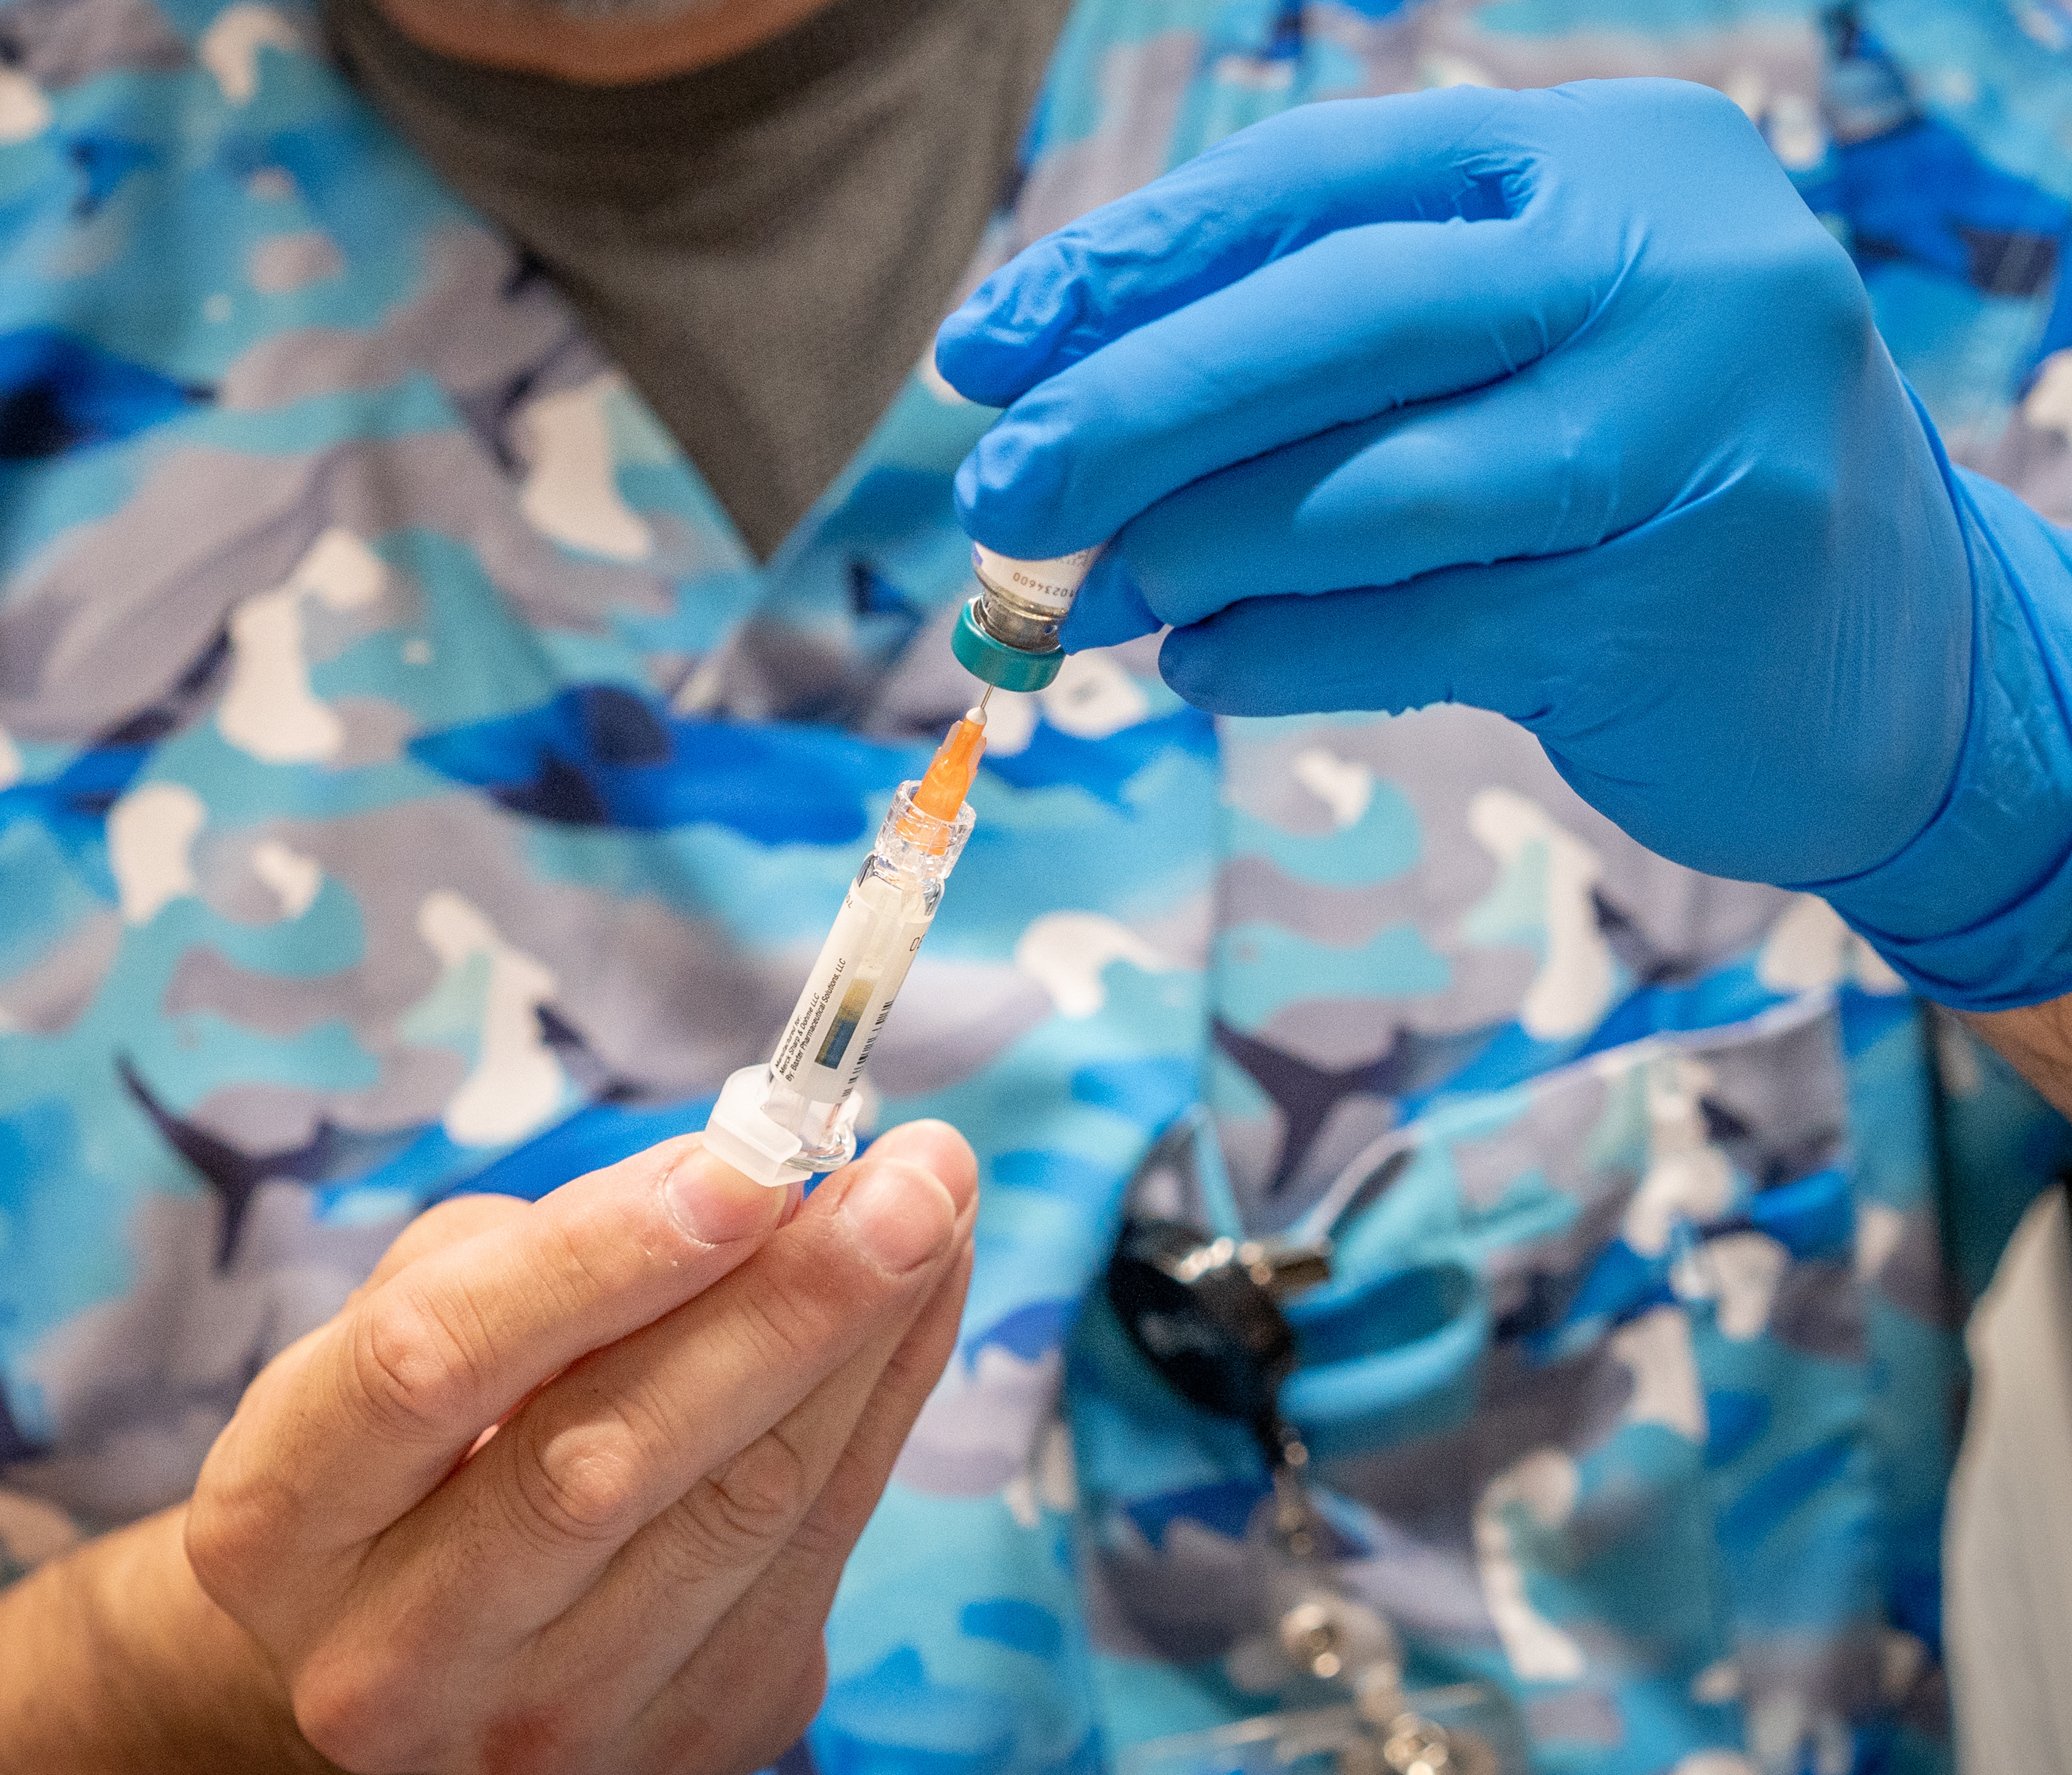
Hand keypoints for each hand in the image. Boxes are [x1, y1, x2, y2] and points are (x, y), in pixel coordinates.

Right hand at [186, 1124, 975, 1774]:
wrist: (385, 1671)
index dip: (598, 1257)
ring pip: (738, 1515)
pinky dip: (879, 1417)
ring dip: (864, 1346)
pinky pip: (809, 1564)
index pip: (437, 1366)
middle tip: (910, 1175)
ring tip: (937, 1208)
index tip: (745, 1162)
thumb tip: (730, 1175)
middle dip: (785, 1301)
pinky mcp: (677, 1749)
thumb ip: (534, 1253)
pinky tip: (917, 1307)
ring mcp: (538, 1729)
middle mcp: (394, 1655)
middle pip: (609, 1460)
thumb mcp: (396, 1328)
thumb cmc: (399, 1454)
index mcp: (284, 1519)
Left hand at [939, 78, 2071, 1011]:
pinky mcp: (1675, 606)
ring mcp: (1694, 436)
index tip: (981, 347)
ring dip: (1192, 549)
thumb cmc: (1652, 475)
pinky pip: (1417, 631)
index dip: (1128, 264)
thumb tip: (1063, 420)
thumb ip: (1334, 357)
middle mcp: (1674, 265)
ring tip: (1085, 594)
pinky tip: (1200, 664)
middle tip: (992, 485)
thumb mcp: (1523, 352)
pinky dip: (1278, 654)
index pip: (1322, 180)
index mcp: (1612, 157)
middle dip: (1131, 408)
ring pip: (1371, 488)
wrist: (1908, 649)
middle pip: (1338, 319)